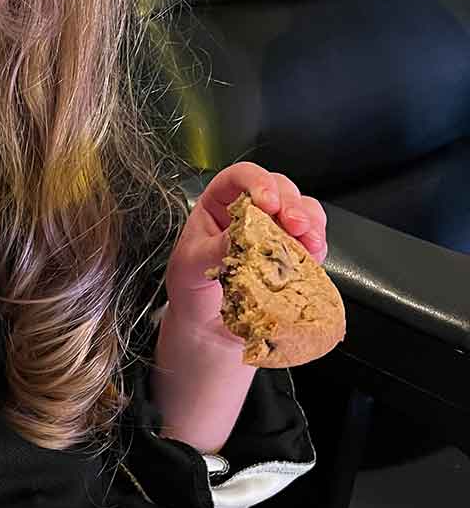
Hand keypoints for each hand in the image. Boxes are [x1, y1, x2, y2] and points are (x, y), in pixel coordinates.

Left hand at [163, 162, 328, 335]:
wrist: (204, 330)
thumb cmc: (190, 292)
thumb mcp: (192, 267)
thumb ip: (214, 249)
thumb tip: (240, 235)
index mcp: (217, 204)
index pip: (239, 177)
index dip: (257, 182)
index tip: (267, 201)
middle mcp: (249, 212)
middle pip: (279, 189)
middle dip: (291, 204)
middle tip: (295, 224)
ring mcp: (274, 232)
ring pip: (303, 211)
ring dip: (311, 223)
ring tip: (309, 241)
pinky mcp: (292, 256)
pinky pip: (312, 243)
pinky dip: (316, 248)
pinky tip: (311, 258)